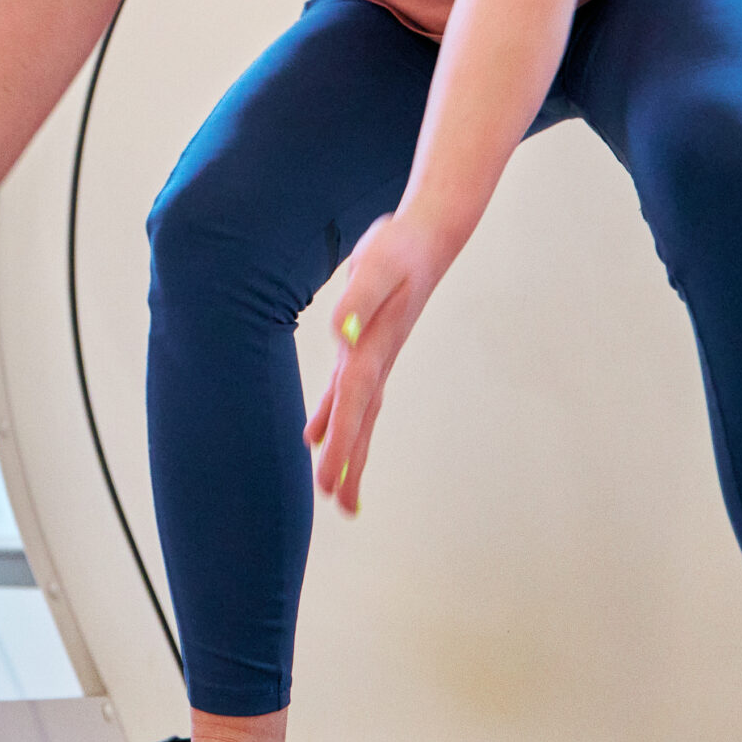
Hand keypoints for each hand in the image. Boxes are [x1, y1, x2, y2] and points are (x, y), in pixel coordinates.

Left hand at [306, 212, 454, 513]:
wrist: (426, 237)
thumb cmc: (399, 247)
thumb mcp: (375, 264)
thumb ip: (357, 298)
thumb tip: (342, 334)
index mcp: (374, 347)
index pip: (353, 403)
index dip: (340, 441)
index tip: (329, 479)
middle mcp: (374, 359)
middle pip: (360, 421)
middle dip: (349, 462)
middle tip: (341, 505)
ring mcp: (373, 356)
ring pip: (357, 414)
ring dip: (345, 449)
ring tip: (334, 489)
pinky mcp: (368, 346)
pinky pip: (349, 394)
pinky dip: (333, 417)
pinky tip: (316, 434)